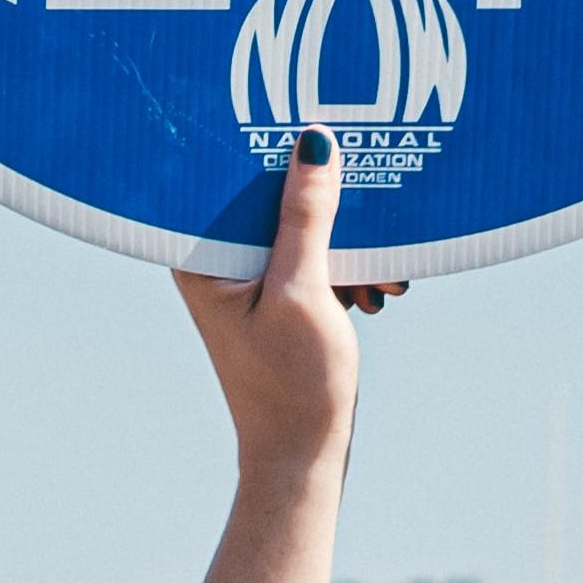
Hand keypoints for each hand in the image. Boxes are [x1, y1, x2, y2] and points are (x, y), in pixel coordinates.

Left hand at [169, 132, 402, 473]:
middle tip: (371, 203)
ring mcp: (251, 279)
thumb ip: (306, 217)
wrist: (303, 455)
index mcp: (199, 256)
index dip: (275, 151)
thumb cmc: (290, 384)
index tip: (319, 127)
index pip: (232, 177)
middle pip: (273, 198)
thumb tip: (313, 142)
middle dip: (327, 203)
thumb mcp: (302, 291)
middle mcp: (217, 261)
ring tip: (382, 276)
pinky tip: (378, 289)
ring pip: (304, 228)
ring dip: (349, 242)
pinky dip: (351, 266)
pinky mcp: (282, 295)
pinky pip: (319, 257)